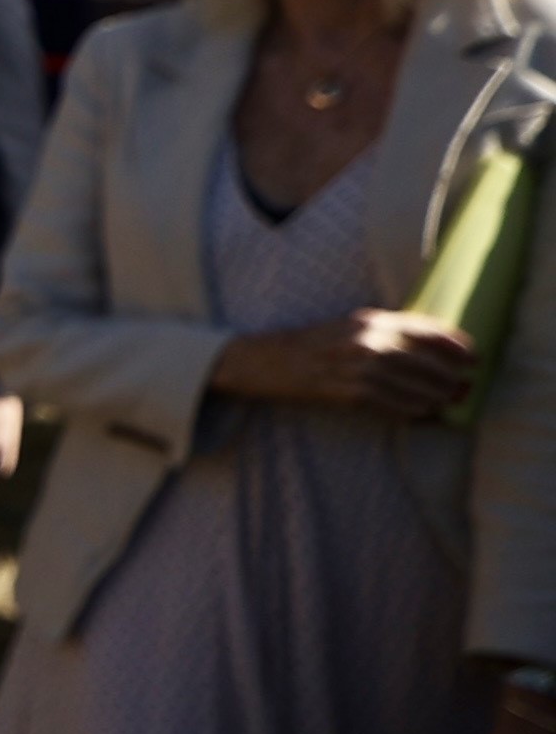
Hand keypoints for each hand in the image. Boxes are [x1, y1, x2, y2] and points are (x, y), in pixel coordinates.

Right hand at [213, 310, 476, 419]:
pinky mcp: (346, 393)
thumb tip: (428, 350)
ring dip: (436, 397)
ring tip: (450, 402)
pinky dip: (412, 410)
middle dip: (451, 376)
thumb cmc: (308, 345)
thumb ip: (384, 332)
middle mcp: (366, 341)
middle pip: (425, 361)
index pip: (426, 330)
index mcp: (369, 320)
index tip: (473, 357)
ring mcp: (356, 368)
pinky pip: (391, 404)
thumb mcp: (347, 327)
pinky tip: (424, 414)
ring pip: (412, 386)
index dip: (455, 345)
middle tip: (466, 386)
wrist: (261, 361)